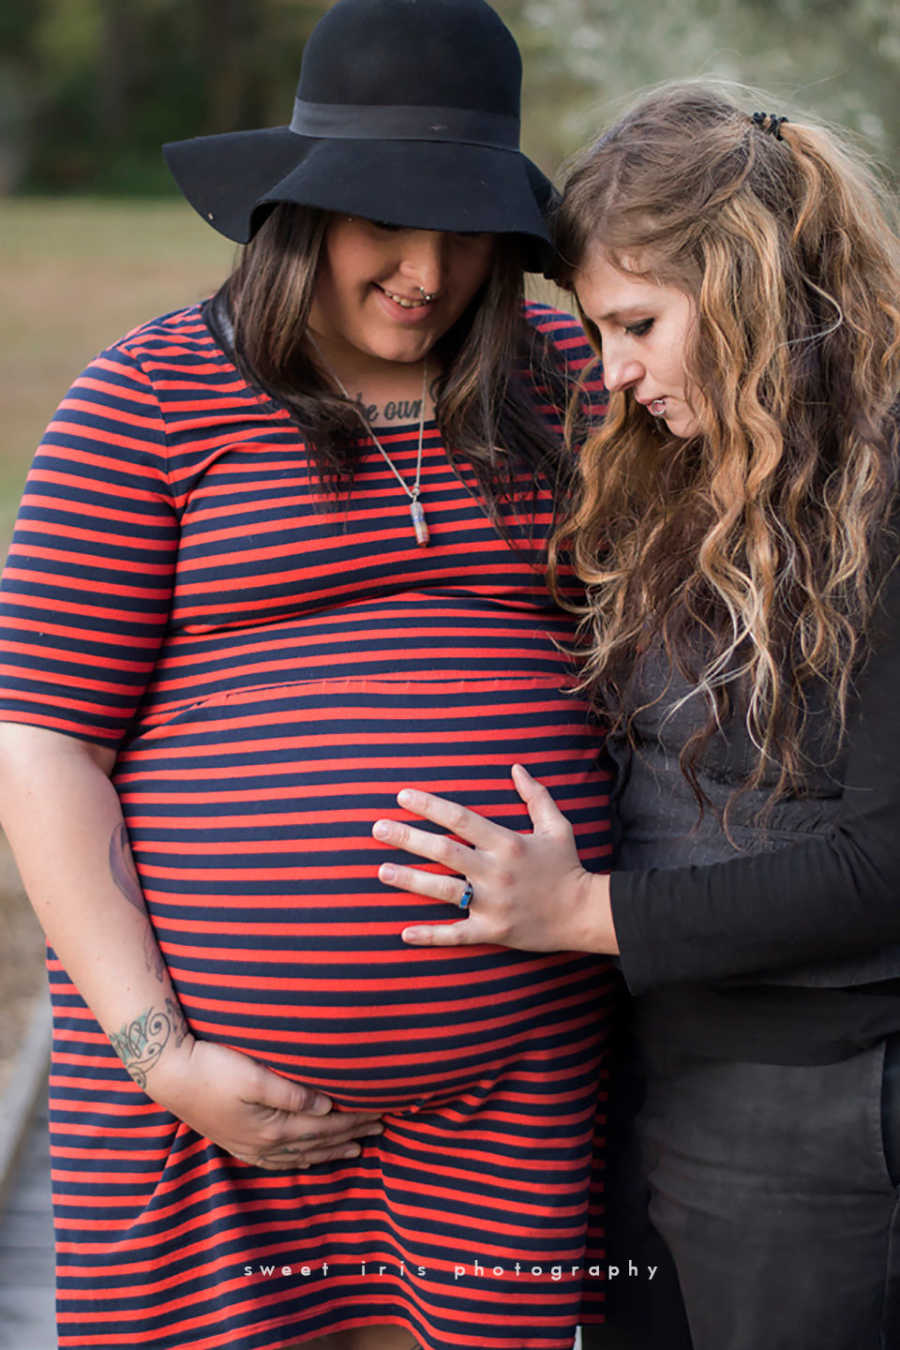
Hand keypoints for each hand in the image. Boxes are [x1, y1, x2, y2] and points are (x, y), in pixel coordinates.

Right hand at [150, 1037, 382, 1169]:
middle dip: (351, 1135)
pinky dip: (300, 1160)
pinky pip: (278, 1160)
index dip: (355, 1119)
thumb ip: (292, 1093)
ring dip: (330, 1151)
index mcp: (274, 1127)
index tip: (381, 1112)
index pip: (326, 1125)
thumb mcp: (254, 1076)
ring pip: (301, 1154)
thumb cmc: (212, 1067)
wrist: (169, 1075)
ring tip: (356, 1150)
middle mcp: (265, 1144)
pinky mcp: (238, 1142)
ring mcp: (250, 1146)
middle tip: (381, 1130)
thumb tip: (327, 1104)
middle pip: (319, 1142)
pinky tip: (307, 1159)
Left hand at [372, 763, 617, 953]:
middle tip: (377, 828)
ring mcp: (493, 903)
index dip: (430, 806)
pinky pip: (456, 935)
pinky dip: (430, 935)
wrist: (584, 913)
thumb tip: (516, 768)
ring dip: (410, 880)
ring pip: (443, 890)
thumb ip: (535, 796)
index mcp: (507, 843)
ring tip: (381, 870)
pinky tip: (404, 933)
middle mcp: (495, 871)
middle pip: (444, 851)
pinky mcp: (493, 931)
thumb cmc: (567, 866)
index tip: (402, 796)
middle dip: (408, 838)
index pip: (461, 819)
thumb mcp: (556, 826)